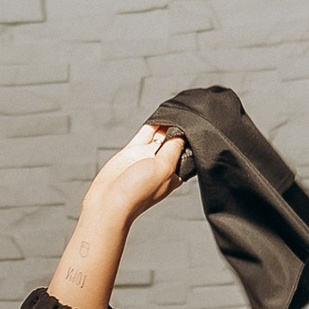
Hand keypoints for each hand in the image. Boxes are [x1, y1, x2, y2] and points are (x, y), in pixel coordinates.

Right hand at [48, 124, 187, 307]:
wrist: (109, 201)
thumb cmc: (137, 193)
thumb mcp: (164, 168)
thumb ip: (174, 147)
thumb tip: (181, 131)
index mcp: (175, 172)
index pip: (187, 149)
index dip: (193, 136)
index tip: (199, 123)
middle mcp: (162, 163)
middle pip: (175, 139)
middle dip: (181, 127)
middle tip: (190, 111)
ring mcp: (147, 156)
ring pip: (161, 134)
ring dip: (167, 122)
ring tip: (177, 107)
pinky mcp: (133, 151)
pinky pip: (146, 133)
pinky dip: (153, 123)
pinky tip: (160, 114)